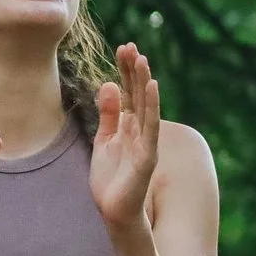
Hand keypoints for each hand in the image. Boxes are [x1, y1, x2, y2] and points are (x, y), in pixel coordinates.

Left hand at [89, 42, 160, 235]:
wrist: (114, 210)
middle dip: (133, 70)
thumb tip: (108, 84)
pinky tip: (151, 87)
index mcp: (127, 125)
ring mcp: (145, 140)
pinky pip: (150, 127)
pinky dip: (152, 106)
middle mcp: (139, 129)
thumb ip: (107, 115)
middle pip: (137, 94)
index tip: (122, 47)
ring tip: (141, 59)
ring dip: (143, 82)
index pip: (127, 92)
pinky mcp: (147, 154)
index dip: (125, 71)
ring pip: (145, 106)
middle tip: (129, 45)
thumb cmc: (111, 178)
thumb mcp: (104, 141)